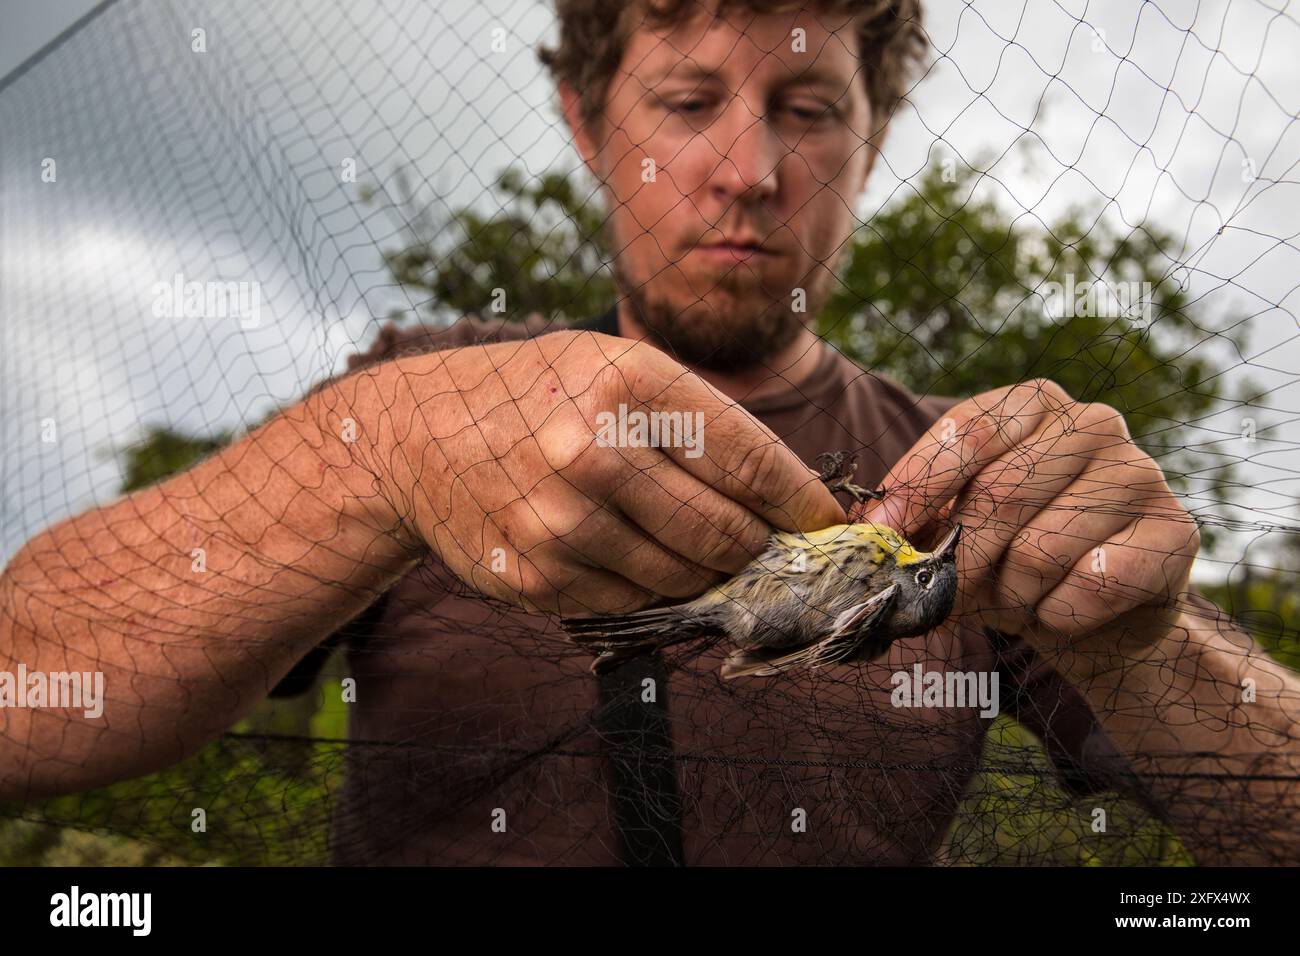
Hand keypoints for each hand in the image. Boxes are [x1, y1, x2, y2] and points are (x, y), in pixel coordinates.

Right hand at [339, 329, 844, 614]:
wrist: (418, 436)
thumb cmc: (536, 395)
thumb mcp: (614, 367)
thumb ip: (697, 420)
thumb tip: (784, 498)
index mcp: (629, 383)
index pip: (752, 462)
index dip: (803, 503)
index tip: (827, 522)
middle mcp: (595, 452)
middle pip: (728, 531)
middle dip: (758, 544)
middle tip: (761, 542)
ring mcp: (563, 522)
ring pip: (685, 576)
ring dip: (703, 569)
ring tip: (690, 543)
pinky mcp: (538, 578)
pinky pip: (633, 601)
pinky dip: (649, 585)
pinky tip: (629, 552)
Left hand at [854, 379, 1199, 650]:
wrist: (1096, 620)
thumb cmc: (1013, 559)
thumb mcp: (958, 528)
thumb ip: (919, 517)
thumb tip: (869, 530)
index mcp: (1034, 405)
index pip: (970, 431)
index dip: (919, 484)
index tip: (883, 532)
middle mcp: (1095, 423)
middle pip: (1002, 492)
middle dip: (961, 557)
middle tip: (944, 593)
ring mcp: (1142, 474)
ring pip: (1041, 548)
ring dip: (1010, 594)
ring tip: (1016, 598)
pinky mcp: (1176, 533)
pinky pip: (1090, 585)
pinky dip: (1057, 615)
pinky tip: (1062, 610)